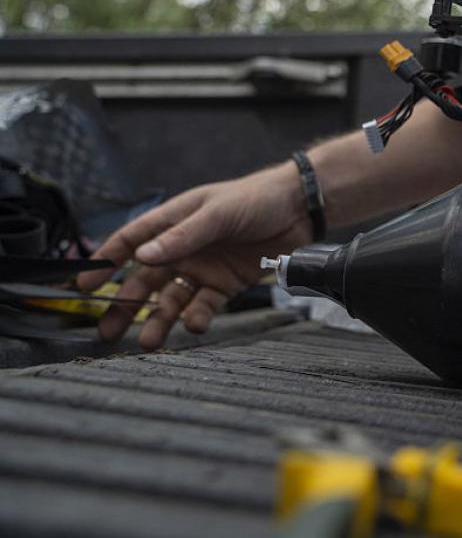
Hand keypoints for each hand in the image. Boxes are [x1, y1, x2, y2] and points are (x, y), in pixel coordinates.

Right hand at [78, 163, 311, 348]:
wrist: (299, 209)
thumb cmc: (256, 199)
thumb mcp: (217, 213)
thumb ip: (182, 236)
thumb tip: (142, 256)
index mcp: (174, 222)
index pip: (130, 241)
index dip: (106, 261)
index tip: (83, 284)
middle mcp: (184, 248)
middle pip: (145, 280)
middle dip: (125, 305)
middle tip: (107, 331)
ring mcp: (204, 267)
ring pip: (171, 299)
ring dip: (159, 320)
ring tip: (149, 342)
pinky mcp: (226, 284)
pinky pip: (204, 305)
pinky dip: (197, 318)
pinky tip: (195, 325)